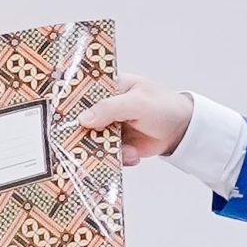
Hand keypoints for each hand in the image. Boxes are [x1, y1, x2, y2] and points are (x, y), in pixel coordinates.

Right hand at [75, 75, 194, 166]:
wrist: (184, 131)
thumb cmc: (164, 107)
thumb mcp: (137, 102)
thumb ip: (110, 108)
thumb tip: (83, 119)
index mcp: (109, 88)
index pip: (82, 94)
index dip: (70, 105)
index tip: (61, 118)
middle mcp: (105, 107)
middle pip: (82, 120)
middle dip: (84, 134)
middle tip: (85, 143)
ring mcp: (110, 126)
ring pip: (93, 140)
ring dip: (105, 149)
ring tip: (126, 150)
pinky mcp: (118, 144)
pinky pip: (107, 154)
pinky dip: (119, 158)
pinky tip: (133, 155)